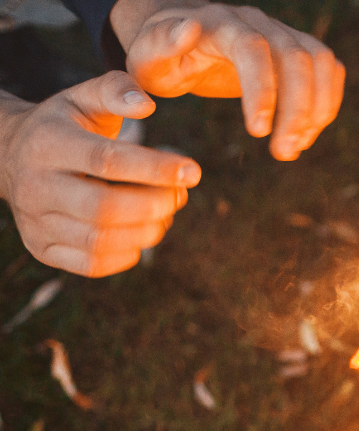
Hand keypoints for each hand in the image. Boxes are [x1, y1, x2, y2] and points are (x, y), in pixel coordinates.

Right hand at [0, 74, 199, 276]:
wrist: (9, 156)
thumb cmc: (63, 127)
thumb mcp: (82, 99)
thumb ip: (115, 91)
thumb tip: (147, 104)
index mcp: (47, 143)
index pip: (108, 160)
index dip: (156, 169)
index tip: (193, 171)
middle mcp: (35, 185)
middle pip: (105, 208)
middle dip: (155, 206)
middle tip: (179, 197)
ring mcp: (35, 221)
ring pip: (101, 240)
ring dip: (147, 232)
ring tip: (164, 215)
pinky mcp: (42, 249)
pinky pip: (94, 264)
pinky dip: (128, 254)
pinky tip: (141, 233)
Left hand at [110, 0, 344, 160]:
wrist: (181, 40)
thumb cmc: (161, 57)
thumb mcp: (147, 58)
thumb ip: (160, 47)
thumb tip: (187, 30)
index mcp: (221, 23)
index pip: (253, 48)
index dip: (263, 91)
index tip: (258, 133)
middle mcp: (258, 22)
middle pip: (297, 58)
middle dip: (297, 111)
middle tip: (283, 154)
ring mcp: (283, 33)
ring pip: (321, 63)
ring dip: (317, 111)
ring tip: (294, 148)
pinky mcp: (299, 50)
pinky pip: (330, 71)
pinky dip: (326, 105)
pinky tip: (305, 136)